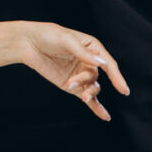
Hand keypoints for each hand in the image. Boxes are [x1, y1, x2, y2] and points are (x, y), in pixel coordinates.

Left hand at [13, 22, 129, 121]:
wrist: (27, 43)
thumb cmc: (48, 35)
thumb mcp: (66, 40)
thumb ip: (84, 53)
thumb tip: (103, 64)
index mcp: (92, 47)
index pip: (108, 63)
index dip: (117, 77)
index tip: (124, 90)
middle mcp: (89, 61)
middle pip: (96, 76)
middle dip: (87, 82)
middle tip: (73, 84)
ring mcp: (80, 74)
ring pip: (91, 87)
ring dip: (87, 93)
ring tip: (77, 92)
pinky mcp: (71, 85)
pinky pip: (87, 97)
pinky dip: (95, 106)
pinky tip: (105, 116)